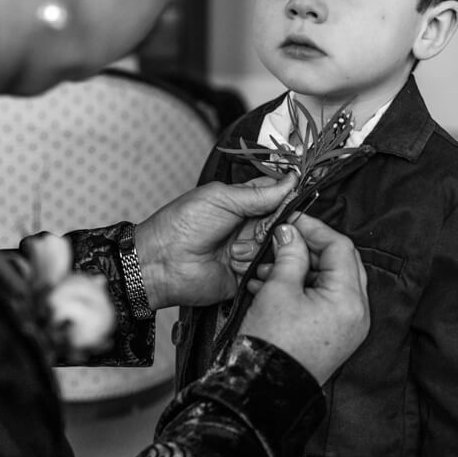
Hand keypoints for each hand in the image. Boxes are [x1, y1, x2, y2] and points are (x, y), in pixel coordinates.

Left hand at [134, 174, 295, 309]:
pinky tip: (234, 263)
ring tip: (233, 250)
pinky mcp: (246, 275)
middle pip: (283, 223)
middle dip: (273, 226)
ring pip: (277, 247)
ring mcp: (248, 251)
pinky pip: (267, 270)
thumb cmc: (181, 225)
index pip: (278, 196)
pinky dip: (253, 266)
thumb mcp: (220, 198)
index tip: (294, 199)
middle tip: (256, 229)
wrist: (163, 262)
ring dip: (257, 247)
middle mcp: (248, 226)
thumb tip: (289, 182)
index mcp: (241, 203)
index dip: (288, 198)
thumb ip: (258, 193)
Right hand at [238, 214, 369, 383]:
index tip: (291, 220)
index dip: (314, 228)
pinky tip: (271, 285)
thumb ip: (289, 254)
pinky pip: (324, 300)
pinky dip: (302, 288)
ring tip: (268, 266)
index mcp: (349, 300)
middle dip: (309, 248)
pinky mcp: (335, 335)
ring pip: (330, 280)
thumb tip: (291, 232)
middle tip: (283, 239)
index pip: (340, 247)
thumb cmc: (273, 344)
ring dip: (301, 267)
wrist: (264, 390)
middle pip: (340, 262)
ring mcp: (348, 326)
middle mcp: (357, 313)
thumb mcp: (278, 289)